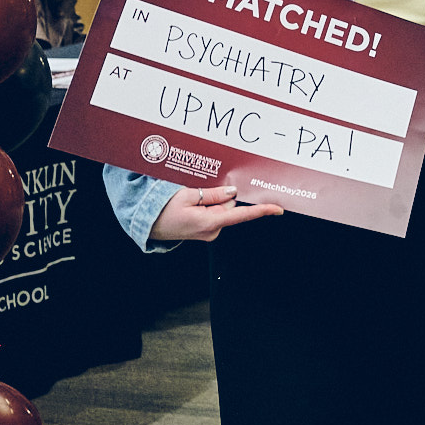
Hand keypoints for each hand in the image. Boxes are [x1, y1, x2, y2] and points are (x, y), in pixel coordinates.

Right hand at [149, 186, 283, 241]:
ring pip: (221, 208)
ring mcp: (208, 231)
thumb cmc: (163, 210)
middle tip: (198, 193)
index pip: (241, 215)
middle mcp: (212, 230)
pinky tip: (191, 205)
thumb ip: (214, 195)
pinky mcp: (204, 230)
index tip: (278, 209)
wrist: (147, 223)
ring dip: (211, 201)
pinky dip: (206, 206)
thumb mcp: (188, 196)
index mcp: (210, 222)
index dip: (261, 211)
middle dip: (220, 196)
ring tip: (190, 200)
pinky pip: (213, 212)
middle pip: (229, 205)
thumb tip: (233, 192)